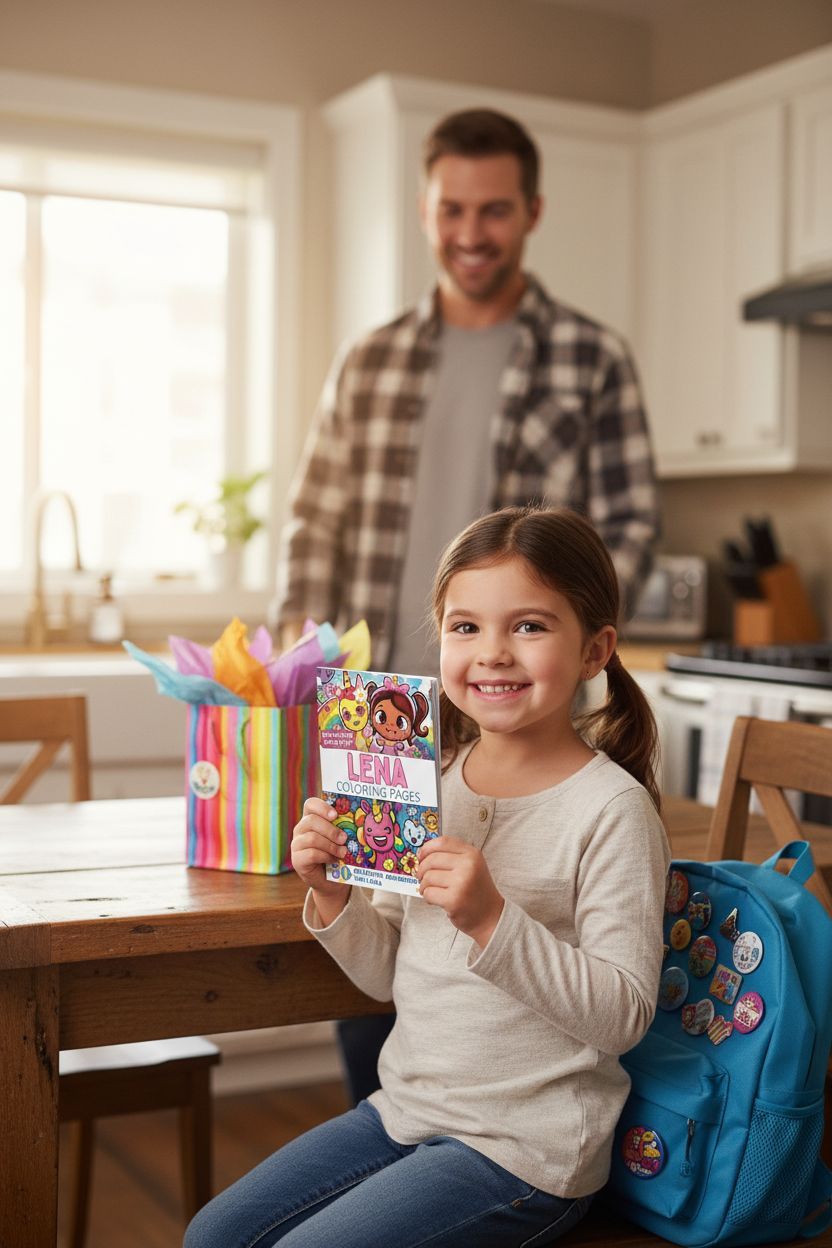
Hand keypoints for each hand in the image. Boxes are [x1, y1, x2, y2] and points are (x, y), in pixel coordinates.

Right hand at [291, 798, 348, 919]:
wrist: (331, 880)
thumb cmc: (338, 854)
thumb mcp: (341, 838)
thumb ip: (343, 827)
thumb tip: (357, 820)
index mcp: (311, 819)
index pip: (310, 804)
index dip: (322, 807)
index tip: (335, 815)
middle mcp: (300, 829)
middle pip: (311, 821)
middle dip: (331, 830)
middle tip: (344, 838)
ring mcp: (296, 845)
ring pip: (312, 838)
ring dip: (331, 845)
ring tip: (343, 852)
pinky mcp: (297, 860)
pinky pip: (311, 854)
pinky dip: (326, 856)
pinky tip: (334, 860)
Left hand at [417, 836, 503, 947]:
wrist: (490, 916)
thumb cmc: (476, 891)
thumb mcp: (472, 866)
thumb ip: (452, 856)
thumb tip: (422, 854)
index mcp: (472, 854)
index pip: (442, 842)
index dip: (427, 848)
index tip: (421, 857)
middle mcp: (468, 865)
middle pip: (431, 859)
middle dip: (421, 870)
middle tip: (422, 878)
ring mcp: (461, 882)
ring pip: (428, 877)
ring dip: (424, 885)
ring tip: (431, 890)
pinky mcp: (453, 900)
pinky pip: (428, 893)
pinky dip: (427, 897)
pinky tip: (435, 900)